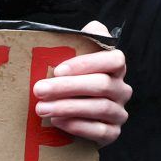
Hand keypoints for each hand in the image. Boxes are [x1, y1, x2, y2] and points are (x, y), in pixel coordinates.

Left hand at [34, 21, 131, 146]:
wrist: (76, 120)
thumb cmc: (73, 86)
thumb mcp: (75, 63)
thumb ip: (83, 43)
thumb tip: (91, 27)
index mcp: (115, 69)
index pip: (114, 60)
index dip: (86, 64)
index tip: (57, 70)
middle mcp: (121, 89)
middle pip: (101, 85)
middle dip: (66, 87)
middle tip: (39, 90)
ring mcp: (119, 112)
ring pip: (99, 108)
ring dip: (67, 107)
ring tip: (42, 108)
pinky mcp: (112, 133)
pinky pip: (99, 131)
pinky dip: (76, 126)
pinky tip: (57, 122)